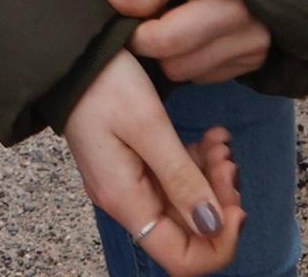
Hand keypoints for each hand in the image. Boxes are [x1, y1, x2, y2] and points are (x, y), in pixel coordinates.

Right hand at [64, 48, 244, 275]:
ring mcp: (128, 180)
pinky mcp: (133, 160)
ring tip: (220, 142)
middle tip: (229, 160)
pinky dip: (196, 161)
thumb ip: (182, 179)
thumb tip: (213, 227)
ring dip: (210, 177)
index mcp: (125, 200)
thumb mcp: (149, 126)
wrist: (70, 51)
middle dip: (218, 201)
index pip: (179, 258)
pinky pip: (173, 176)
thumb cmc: (105, 84)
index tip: (237, 204)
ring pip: (183, 201)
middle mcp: (126, 199)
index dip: (218, 243)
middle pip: (185, 229)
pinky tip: (209, 137)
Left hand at [107, 0, 271, 84]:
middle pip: (174, 65)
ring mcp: (255, 54)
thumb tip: (115, 2)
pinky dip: (194, 58)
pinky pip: (206, 76)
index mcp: (227, 8)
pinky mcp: (255, 63)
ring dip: (175, 54)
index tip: (127, 16)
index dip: (136, 33)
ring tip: (181, 18)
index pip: (164, 41)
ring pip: (189, 75)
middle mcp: (247, 38)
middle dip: (157, 44)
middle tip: (158, 13)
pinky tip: (199, 30)